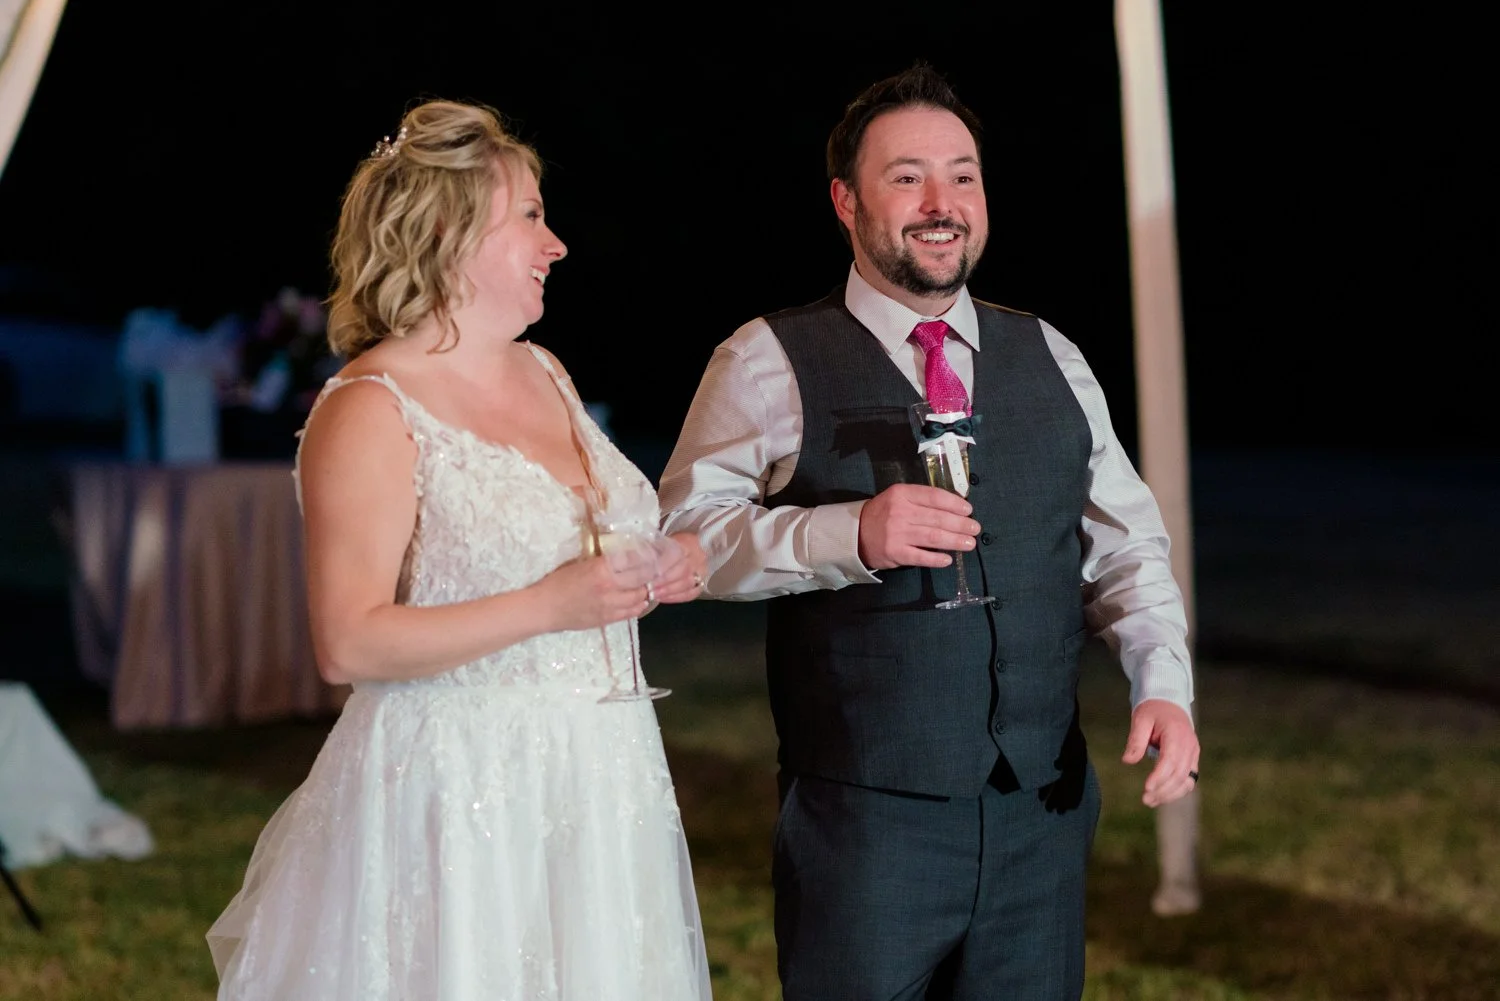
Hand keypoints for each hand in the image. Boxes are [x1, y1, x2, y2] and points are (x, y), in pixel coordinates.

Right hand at [535, 553, 652, 632]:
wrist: (545, 608)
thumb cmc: (558, 582)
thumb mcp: (582, 564)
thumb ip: (604, 562)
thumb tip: (624, 558)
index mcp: (602, 568)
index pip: (634, 560)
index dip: (646, 557)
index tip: (652, 554)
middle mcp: (610, 586)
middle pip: (642, 579)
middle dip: (649, 574)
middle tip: (652, 570)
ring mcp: (610, 605)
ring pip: (639, 597)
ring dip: (644, 590)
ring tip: (645, 585)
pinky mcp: (608, 619)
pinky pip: (631, 612)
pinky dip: (638, 606)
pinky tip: (640, 601)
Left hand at [646, 532, 707, 604]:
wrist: (695, 547)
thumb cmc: (673, 544)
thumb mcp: (664, 540)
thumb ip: (654, 549)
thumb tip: (635, 559)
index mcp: (688, 543)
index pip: (676, 554)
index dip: (662, 565)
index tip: (647, 572)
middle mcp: (697, 557)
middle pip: (682, 571)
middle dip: (663, 581)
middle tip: (648, 588)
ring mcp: (701, 572)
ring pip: (687, 584)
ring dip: (668, 591)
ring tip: (653, 594)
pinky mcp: (701, 584)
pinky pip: (690, 594)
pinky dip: (675, 597)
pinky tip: (662, 598)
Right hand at [857, 483, 979, 569]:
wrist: (855, 534)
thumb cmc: (883, 514)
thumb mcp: (898, 498)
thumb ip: (922, 500)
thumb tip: (955, 507)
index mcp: (902, 494)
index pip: (934, 497)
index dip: (954, 504)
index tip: (968, 510)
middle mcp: (900, 512)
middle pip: (937, 518)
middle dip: (960, 524)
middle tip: (975, 528)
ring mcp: (897, 533)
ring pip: (932, 537)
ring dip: (954, 540)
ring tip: (969, 543)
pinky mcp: (895, 553)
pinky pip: (920, 557)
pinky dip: (936, 558)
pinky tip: (948, 559)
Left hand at [1122, 699, 1198, 806]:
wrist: (1169, 704)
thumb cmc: (1153, 711)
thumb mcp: (1140, 719)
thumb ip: (1136, 740)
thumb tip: (1128, 760)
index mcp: (1177, 734)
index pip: (1170, 760)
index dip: (1160, 776)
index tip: (1147, 788)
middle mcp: (1189, 746)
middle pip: (1180, 774)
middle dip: (1163, 790)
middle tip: (1145, 799)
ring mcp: (1193, 754)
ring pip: (1187, 781)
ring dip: (1170, 794)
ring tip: (1150, 801)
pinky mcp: (1192, 760)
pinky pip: (1188, 780)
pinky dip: (1176, 791)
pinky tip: (1160, 797)